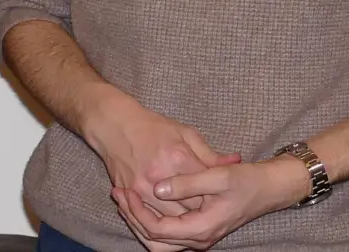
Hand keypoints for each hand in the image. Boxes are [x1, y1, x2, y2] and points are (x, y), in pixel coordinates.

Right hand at [79, 90, 240, 248]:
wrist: (114, 125)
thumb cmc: (152, 127)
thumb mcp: (185, 133)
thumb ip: (210, 154)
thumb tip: (235, 161)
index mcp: (178, 158)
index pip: (203, 190)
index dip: (214, 199)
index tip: (221, 201)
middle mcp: (159, 176)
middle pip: (187, 210)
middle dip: (200, 215)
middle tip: (209, 216)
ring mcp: (142, 187)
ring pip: (167, 219)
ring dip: (181, 223)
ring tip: (191, 222)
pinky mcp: (129, 192)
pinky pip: (147, 216)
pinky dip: (160, 221)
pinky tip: (170, 221)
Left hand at [112, 156, 311, 250]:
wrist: (266, 189)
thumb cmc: (244, 180)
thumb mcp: (217, 176)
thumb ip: (187, 183)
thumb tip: (158, 189)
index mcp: (201, 228)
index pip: (157, 229)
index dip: (136, 211)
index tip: (125, 190)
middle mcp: (198, 239)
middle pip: (152, 240)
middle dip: (132, 217)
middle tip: (118, 193)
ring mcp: (197, 237)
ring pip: (157, 242)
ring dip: (138, 222)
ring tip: (123, 197)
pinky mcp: (196, 230)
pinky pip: (166, 236)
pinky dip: (150, 222)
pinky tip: (139, 201)